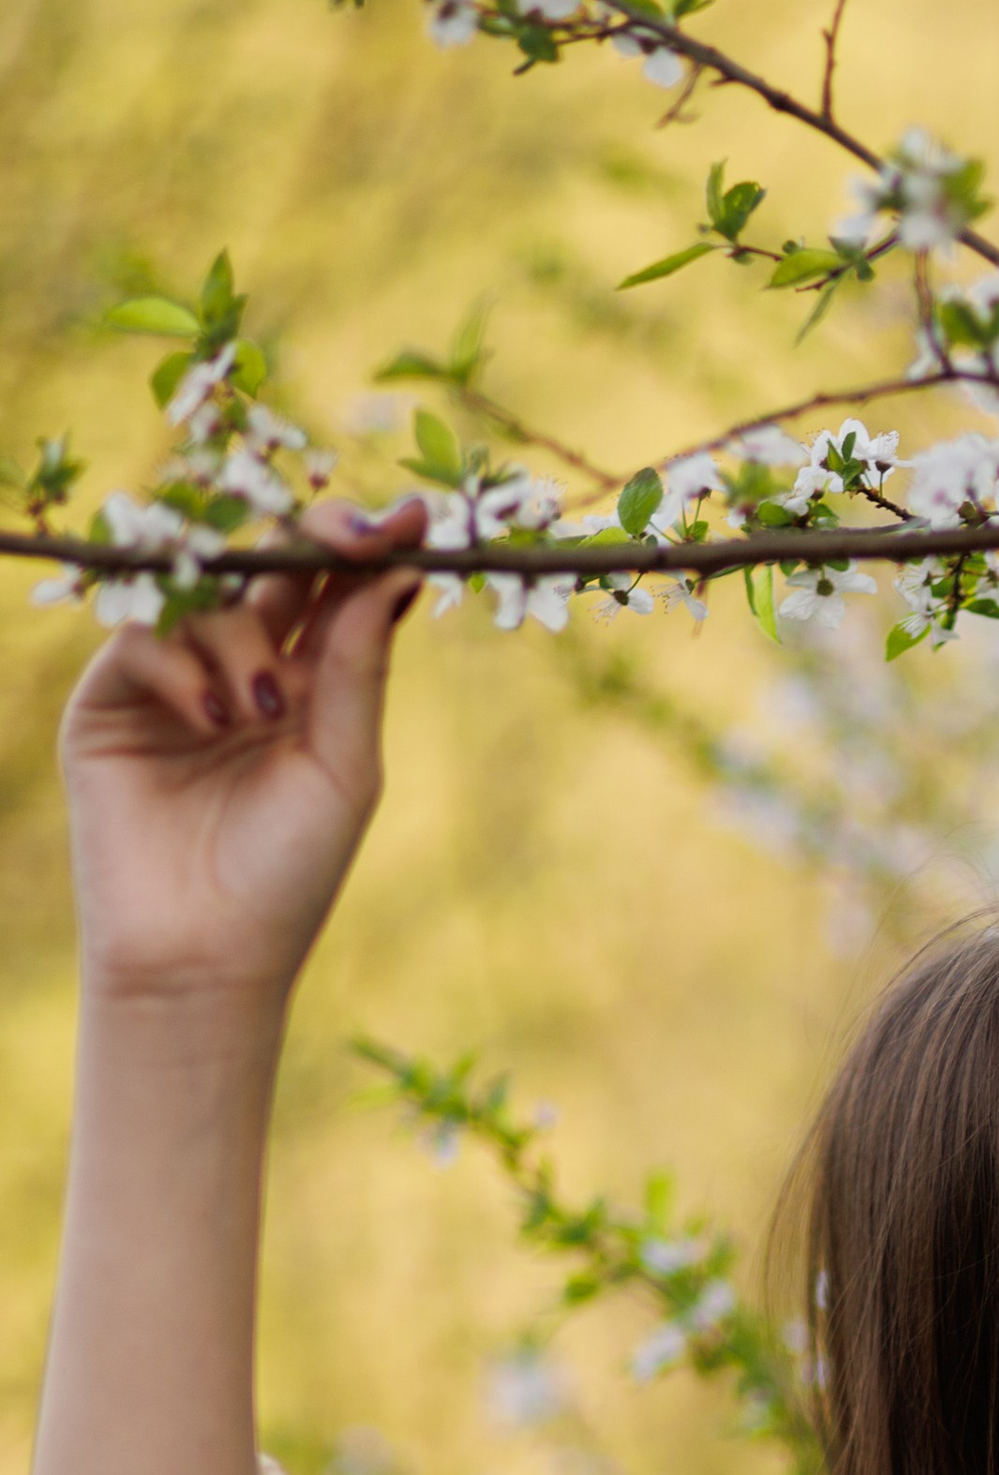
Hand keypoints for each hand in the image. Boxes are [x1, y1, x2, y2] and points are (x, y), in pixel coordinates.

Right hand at [57, 497, 426, 1021]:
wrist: (205, 954)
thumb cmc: (289, 875)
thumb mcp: (344, 766)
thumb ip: (357, 667)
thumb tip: (394, 571)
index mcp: (306, 683)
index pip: (333, 588)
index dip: (367, 546)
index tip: (413, 519)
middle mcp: (239, 667)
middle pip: (266, 563)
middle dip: (309, 540)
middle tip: (348, 536)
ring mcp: (172, 678)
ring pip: (205, 592)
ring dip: (243, 636)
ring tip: (260, 715)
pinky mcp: (109, 701)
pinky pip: (141, 635)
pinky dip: (182, 663)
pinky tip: (211, 720)